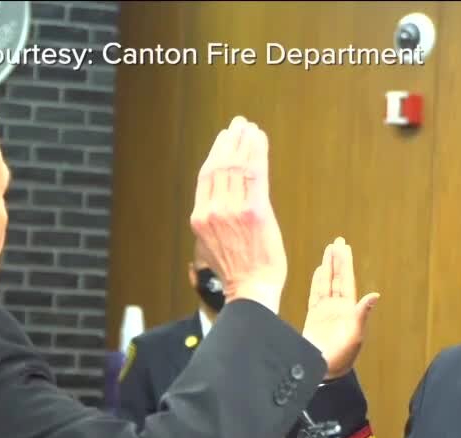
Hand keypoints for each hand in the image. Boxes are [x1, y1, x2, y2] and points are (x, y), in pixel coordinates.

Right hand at [189, 116, 286, 314]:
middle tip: (239, 124)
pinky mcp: (255, 212)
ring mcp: (233, 211)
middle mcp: (213, 211)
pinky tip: (260, 139)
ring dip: (245, 142)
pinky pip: (255, 174)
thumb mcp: (212, 247)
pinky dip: (257, 152)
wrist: (252, 290)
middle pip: (221, 165)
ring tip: (251, 128)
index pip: (206, 176)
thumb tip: (217, 208)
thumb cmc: (238, 273)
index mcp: (200, 218)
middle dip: (231, 141)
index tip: (225, 138)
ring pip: (237, 165)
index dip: (216, 153)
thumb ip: (213, 223)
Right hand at [303, 237, 379, 378]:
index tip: (343, 247)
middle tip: (337, 241)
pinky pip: (315, 294)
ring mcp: (325, 311)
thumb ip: (362, 313)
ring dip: (327, 267)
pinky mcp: (314, 317)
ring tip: (328, 250)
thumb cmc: (341, 357)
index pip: (346, 280)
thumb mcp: (355, 335)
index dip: (345, 263)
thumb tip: (375, 295)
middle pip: (337, 278)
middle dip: (337, 259)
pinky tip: (318, 271)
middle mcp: (338, 307)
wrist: (323, 371)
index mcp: (348, 309)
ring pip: (326, 283)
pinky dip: (317, 281)